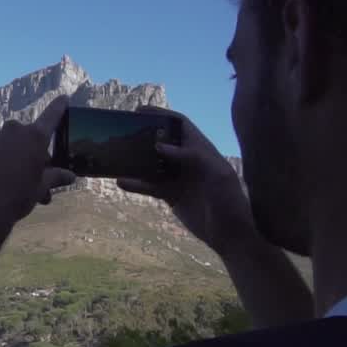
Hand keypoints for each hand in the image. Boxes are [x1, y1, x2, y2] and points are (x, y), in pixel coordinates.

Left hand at [0, 95, 76, 226]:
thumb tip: (70, 176)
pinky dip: (3, 162)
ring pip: (13, 146)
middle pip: (30, 137)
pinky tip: (3, 182)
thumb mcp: (41, 187)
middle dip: (36, 154)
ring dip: (19, 160)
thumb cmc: (18, 196)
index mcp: (34, 137)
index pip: (51, 116)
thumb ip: (56, 177)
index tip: (64, 97)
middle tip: (39, 178)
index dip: (59, 107)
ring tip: (21, 186)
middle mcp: (14, 131)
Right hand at [116, 105, 254, 255]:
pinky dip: (136, 184)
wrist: (229, 235)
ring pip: (153, 164)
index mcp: (203, 150)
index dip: (162, 115)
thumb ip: (193, 156)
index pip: (181, 125)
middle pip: (163, 141)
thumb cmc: (229, 202)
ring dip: (136, 160)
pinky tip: (121, 182)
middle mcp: (188, 161)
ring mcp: (178, 178)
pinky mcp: (171, 195)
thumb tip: (160, 146)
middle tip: (123, 131)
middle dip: (144, 135)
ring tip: (117, 156)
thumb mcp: (218, 176)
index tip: (140, 111)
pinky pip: (150, 186)